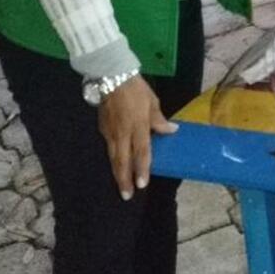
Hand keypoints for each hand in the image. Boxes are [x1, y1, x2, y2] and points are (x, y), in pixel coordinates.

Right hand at [98, 75, 176, 201]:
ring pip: (113, 157)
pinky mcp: (103, 129)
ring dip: (117, 173)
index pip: (141, 152)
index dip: (142, 169)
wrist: (113, 78)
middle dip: (125, 180)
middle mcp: (122, 133)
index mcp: (138, 126)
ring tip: (122, 187)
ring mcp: (110, 132)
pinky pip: (109, 148)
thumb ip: (159, 120)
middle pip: (122, 161)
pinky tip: (117, 165)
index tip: (142, 184)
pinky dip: (113, 159)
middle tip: (127, 195)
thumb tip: (171, 131)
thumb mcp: (153, 102)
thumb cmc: (137, 90)